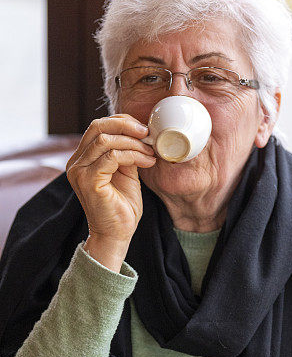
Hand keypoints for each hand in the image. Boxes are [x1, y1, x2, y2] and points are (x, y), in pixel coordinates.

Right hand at [66, 115, 155, 269]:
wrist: (117, 234)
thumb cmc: (122, 206)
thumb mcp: (126, 173)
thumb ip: (126, 153)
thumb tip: (140, 134)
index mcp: (83, 158)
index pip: (98, 126)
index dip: (122, 122)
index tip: (145, 130)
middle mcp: (76, 162)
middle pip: (97, 126)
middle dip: (127, 126)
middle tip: (148, 134)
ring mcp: (79, 171)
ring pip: (105, 140)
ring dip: (133, 143)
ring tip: (150, 152)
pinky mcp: (88, 181)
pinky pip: (111, 156)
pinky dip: (132, 155)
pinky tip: (146, 162)